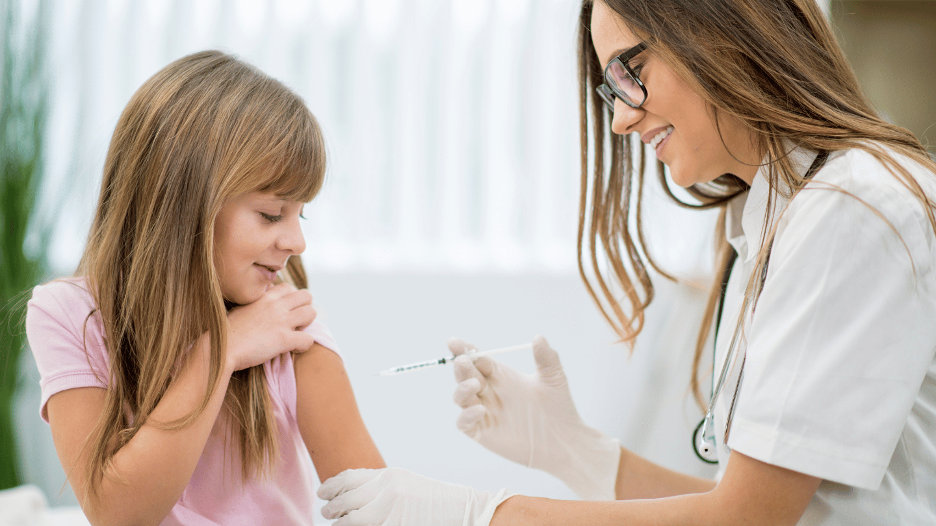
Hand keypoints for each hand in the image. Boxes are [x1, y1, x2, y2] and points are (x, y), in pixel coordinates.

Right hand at [225, 283, 315, 370]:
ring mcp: (281, 321)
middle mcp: (276, 305)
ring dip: (307, 325)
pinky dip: (304, 345)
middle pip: (306, 296)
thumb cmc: (228, 331)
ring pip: (311, 313)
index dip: (291, 300)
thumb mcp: (243, 308)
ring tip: (295, 334)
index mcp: (265, 297)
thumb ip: (258, 302)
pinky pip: (308, 339)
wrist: (220, 348)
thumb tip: (266, 298)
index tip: (284, 312)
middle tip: (294, 323)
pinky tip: (292, 349)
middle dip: (304, 308)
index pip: (289, 288)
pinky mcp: (284, 339)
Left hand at [318, 467, 511, 525]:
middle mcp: (385, 491)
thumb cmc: (437, 501)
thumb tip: (357, 495)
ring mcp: (389, 512)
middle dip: (331, 507)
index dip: (330, 486)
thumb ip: (383, 486)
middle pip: (344, 500)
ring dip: (340, 523)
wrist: (466, 511)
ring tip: (335, 523)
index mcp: (388, 476)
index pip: (347, 478)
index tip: (323, 492)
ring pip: (350, 520)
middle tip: (325, 510)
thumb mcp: (407, 484)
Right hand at [451, 335, 620, 500]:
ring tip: (475, 383)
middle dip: (461, 366)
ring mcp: (483, 412)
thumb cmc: (559, 407)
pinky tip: (480, 410)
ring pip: (461, 397)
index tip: (455, 341)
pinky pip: (465, 423)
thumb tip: (538, 337)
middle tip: (463, 360)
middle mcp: (488, 392)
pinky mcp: (483, 432)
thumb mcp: (554, 378)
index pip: (477, 359)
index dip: (465, 349)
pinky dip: (466, 416)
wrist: (564, 440)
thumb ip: (546, 358)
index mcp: (500, 375)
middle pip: (465, 375)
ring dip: (462, 388)